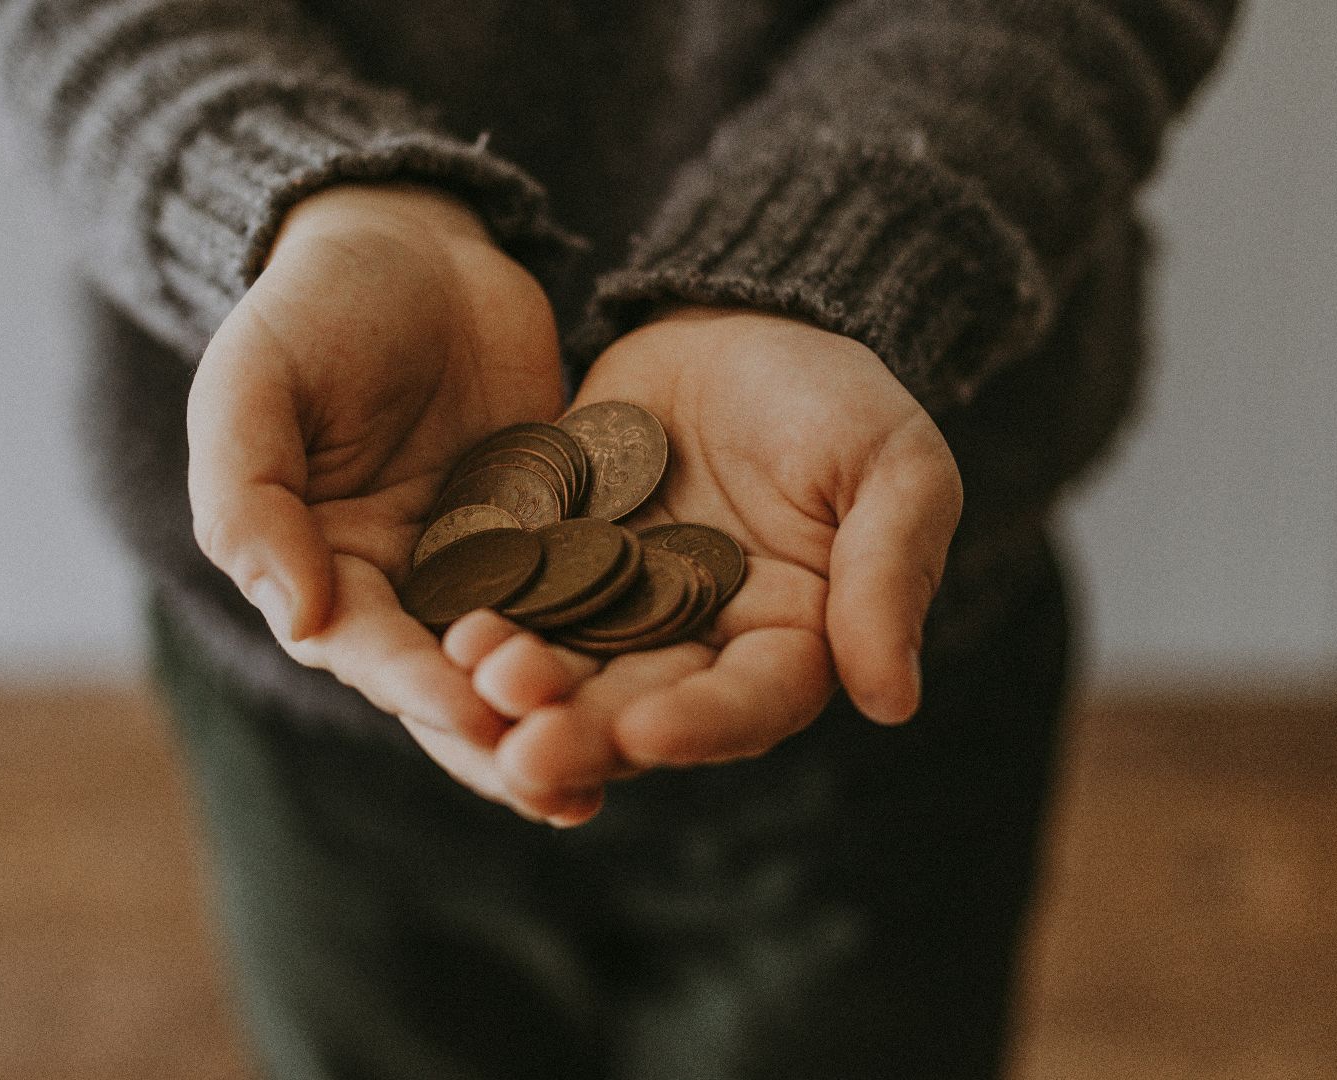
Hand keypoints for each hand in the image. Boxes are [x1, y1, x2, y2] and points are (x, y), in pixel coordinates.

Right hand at [186, 183, 589, 815]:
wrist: (410, 241)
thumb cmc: (312, 307)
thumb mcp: (254, 383)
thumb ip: (253, 498)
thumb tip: (301, 620)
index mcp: (321, 571)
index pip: (369, 650)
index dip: (417, 685)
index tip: (473, 712)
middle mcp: (403, 590)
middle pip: (452, 686)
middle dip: (503, 738)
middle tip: (562, 787)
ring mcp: (485, 567)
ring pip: (526, 661)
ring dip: (566, 715)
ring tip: (621, 768)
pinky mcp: (556, 535)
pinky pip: (588, 597)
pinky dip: (618, 643)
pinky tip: (674, 680)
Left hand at [458, 307, 962, 823]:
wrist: (734, 319)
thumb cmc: (835, 394)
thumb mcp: (892, 467)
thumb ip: (887, 574)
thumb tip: (892, 701)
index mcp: (790, 642)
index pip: (749, 703)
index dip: (700, 726)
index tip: (645, 733)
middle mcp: (696, 647)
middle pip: (641, 709)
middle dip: (584, 732)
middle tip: (524, 752)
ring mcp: (614, 611)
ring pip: (566, 670)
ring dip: (521, 690)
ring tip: (476, 684)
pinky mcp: (549, 564)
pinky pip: (512, 601)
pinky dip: (482, 620)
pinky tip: (444, 631)